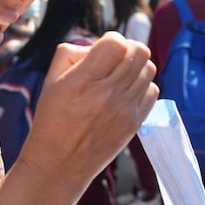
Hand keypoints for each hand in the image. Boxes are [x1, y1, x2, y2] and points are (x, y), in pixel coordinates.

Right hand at [19, 32, 157, 185]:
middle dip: (128, 49)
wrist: (60, 165)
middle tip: (116, 58)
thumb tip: (97, 44)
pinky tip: (126, 92)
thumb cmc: (52, 120)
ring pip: (149, 69)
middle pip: (139, 52)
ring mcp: (124, 110)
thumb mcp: (51, 81)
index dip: (112, 40)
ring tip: (121, 75)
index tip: (104, 49)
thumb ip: (71, 53)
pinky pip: (153, 91)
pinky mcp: (135, 123)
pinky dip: (142, 86)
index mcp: (82, 81)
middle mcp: (107, 95)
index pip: (116, 43)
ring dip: (137, 66)